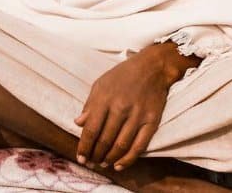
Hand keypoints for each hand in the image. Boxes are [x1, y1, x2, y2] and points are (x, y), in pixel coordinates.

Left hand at [74, 44, 195, 170]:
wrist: (152, 67)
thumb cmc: (122, 75)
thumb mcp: (100, 84)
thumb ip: (90, 105)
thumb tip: (78, 123)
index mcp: (105, 99)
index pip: (91, 129)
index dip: (84, 147)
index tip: (80, 158)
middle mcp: (120, 108)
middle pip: (105, 140)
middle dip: (95, 155)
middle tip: (91, 163)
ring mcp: (137, 116)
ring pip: (121, 145)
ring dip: (109, 159)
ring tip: (103, 164)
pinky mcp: (152, 121)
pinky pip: (139, 145)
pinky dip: (128, 159)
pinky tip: (119, 165)